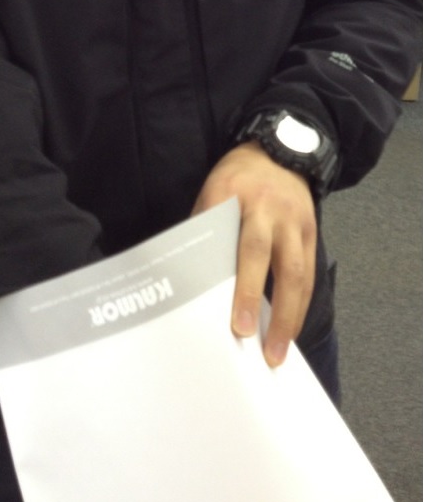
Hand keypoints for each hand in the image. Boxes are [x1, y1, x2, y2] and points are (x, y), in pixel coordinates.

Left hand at [192, 141, 316, 366]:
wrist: (278, 151)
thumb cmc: (234, 179)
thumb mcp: (209, 194)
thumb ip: (203, 230)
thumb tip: (190, 277)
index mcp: (231, 197)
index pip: (232, 246)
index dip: (238, 286)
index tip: (235, 323)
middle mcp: (267, 209)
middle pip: (267, 261)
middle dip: (263, 304)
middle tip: (256, 344)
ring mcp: (294, 221)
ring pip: (297, 272)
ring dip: (290, 315)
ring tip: (279, 350)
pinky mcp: (311, 230)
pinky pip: (309, 271)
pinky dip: (302, 302)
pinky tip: (291, 327)